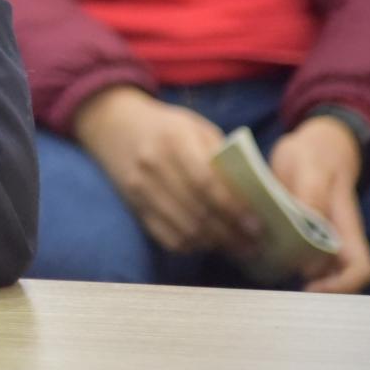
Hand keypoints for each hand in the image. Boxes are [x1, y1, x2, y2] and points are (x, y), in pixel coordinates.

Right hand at [72, 86, 261, 254]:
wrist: (113, 123)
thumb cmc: (166, 125)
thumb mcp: (196, 128)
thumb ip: (221, 157)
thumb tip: (252, 195)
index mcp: (174, 140)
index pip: (206, 182)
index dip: (233, 208)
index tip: (256, 225)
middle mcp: (152, 166)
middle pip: (198, 211)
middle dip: (231, 234)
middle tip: (254, 244)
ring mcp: (139, 188)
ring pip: (184, 230)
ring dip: (215, 243)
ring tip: (237, 246)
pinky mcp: (133, 205)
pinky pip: (167, 237)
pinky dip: (192, 246)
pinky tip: (208, 242)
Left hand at [269, 117, 369, 292]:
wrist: (313, 144)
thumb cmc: (316, 155)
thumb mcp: (312, 168)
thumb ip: (311, 197)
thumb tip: (308, 236)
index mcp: (346, 227)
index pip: (360, 270)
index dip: (341, 286)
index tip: (309, 285)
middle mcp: (334, 238)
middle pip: (332, 277)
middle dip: (307, 284)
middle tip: (272, 276)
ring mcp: (315, 236)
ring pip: (308, 268)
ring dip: (286, 270)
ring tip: (257, 263)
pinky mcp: (295, 230)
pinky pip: (289, 251)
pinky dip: (272, 253)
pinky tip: (249, 247)